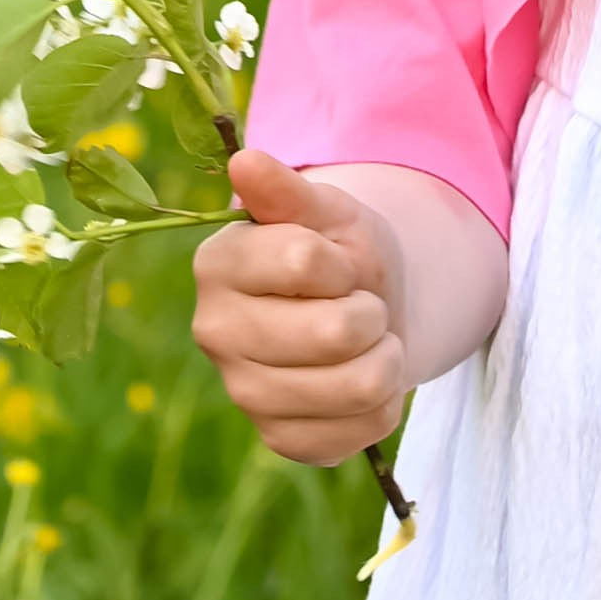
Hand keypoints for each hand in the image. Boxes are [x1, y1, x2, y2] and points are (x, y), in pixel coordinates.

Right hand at [192, 147, 410, 464]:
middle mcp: (215, 333)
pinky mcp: (278, 438)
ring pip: (355, 387)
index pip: (304, 262)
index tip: (339, 262)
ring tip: (368, 341)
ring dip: (385, 358)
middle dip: (371, 312)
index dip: (344, 261)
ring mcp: (242, 393)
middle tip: (360, 305)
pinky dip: (383, 404)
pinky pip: (359, 432)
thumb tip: (244, 161)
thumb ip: (287, 191)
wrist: (362, 309)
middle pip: (334, 333)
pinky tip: (362, 381)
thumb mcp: (326, 211)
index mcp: (218, 264)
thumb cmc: (339, 251)